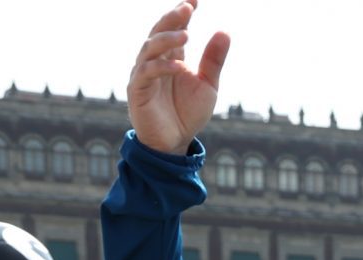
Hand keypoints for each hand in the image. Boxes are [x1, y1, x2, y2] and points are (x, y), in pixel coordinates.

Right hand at [128, 1, 230, 156]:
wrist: (174, 143)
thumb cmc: (188, 113)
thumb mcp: (208, 85)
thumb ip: (213, 60)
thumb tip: (224, 32)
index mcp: (172, 56)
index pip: (175, 28)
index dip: (183, 13)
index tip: (195, 0)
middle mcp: (155, 60)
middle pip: (159, 31)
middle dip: (172, 18)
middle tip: (187, 7)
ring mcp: (144, 74)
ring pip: (150, 48)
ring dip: (167, 39)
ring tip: (186, 34)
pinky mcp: (137, 90)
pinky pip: (147, 73)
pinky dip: (162, 67)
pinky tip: (178, 65)